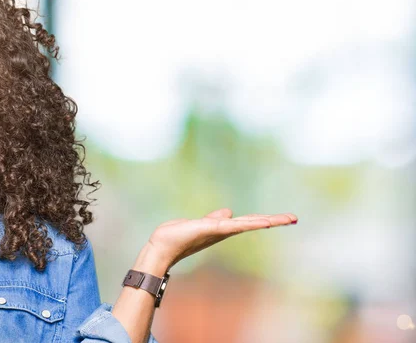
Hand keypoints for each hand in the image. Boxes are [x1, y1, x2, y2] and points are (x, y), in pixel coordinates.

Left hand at [135, 209, 297, 274]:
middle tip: (295, 218)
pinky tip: (262, 221)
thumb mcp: (201, 223)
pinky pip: (233, 224)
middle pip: (254, 223)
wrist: (162, 246)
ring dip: (267, 220)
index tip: (287, 217)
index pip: (250, 222)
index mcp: (224, 228)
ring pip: (248, 223)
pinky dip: (249, 223)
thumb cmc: (179, 236)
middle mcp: (225, 231)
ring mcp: (220, 231)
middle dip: (274, 220)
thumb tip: (229, 212)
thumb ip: (215, 218)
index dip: (267, 219)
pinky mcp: (212, 228)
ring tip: (286, 218)